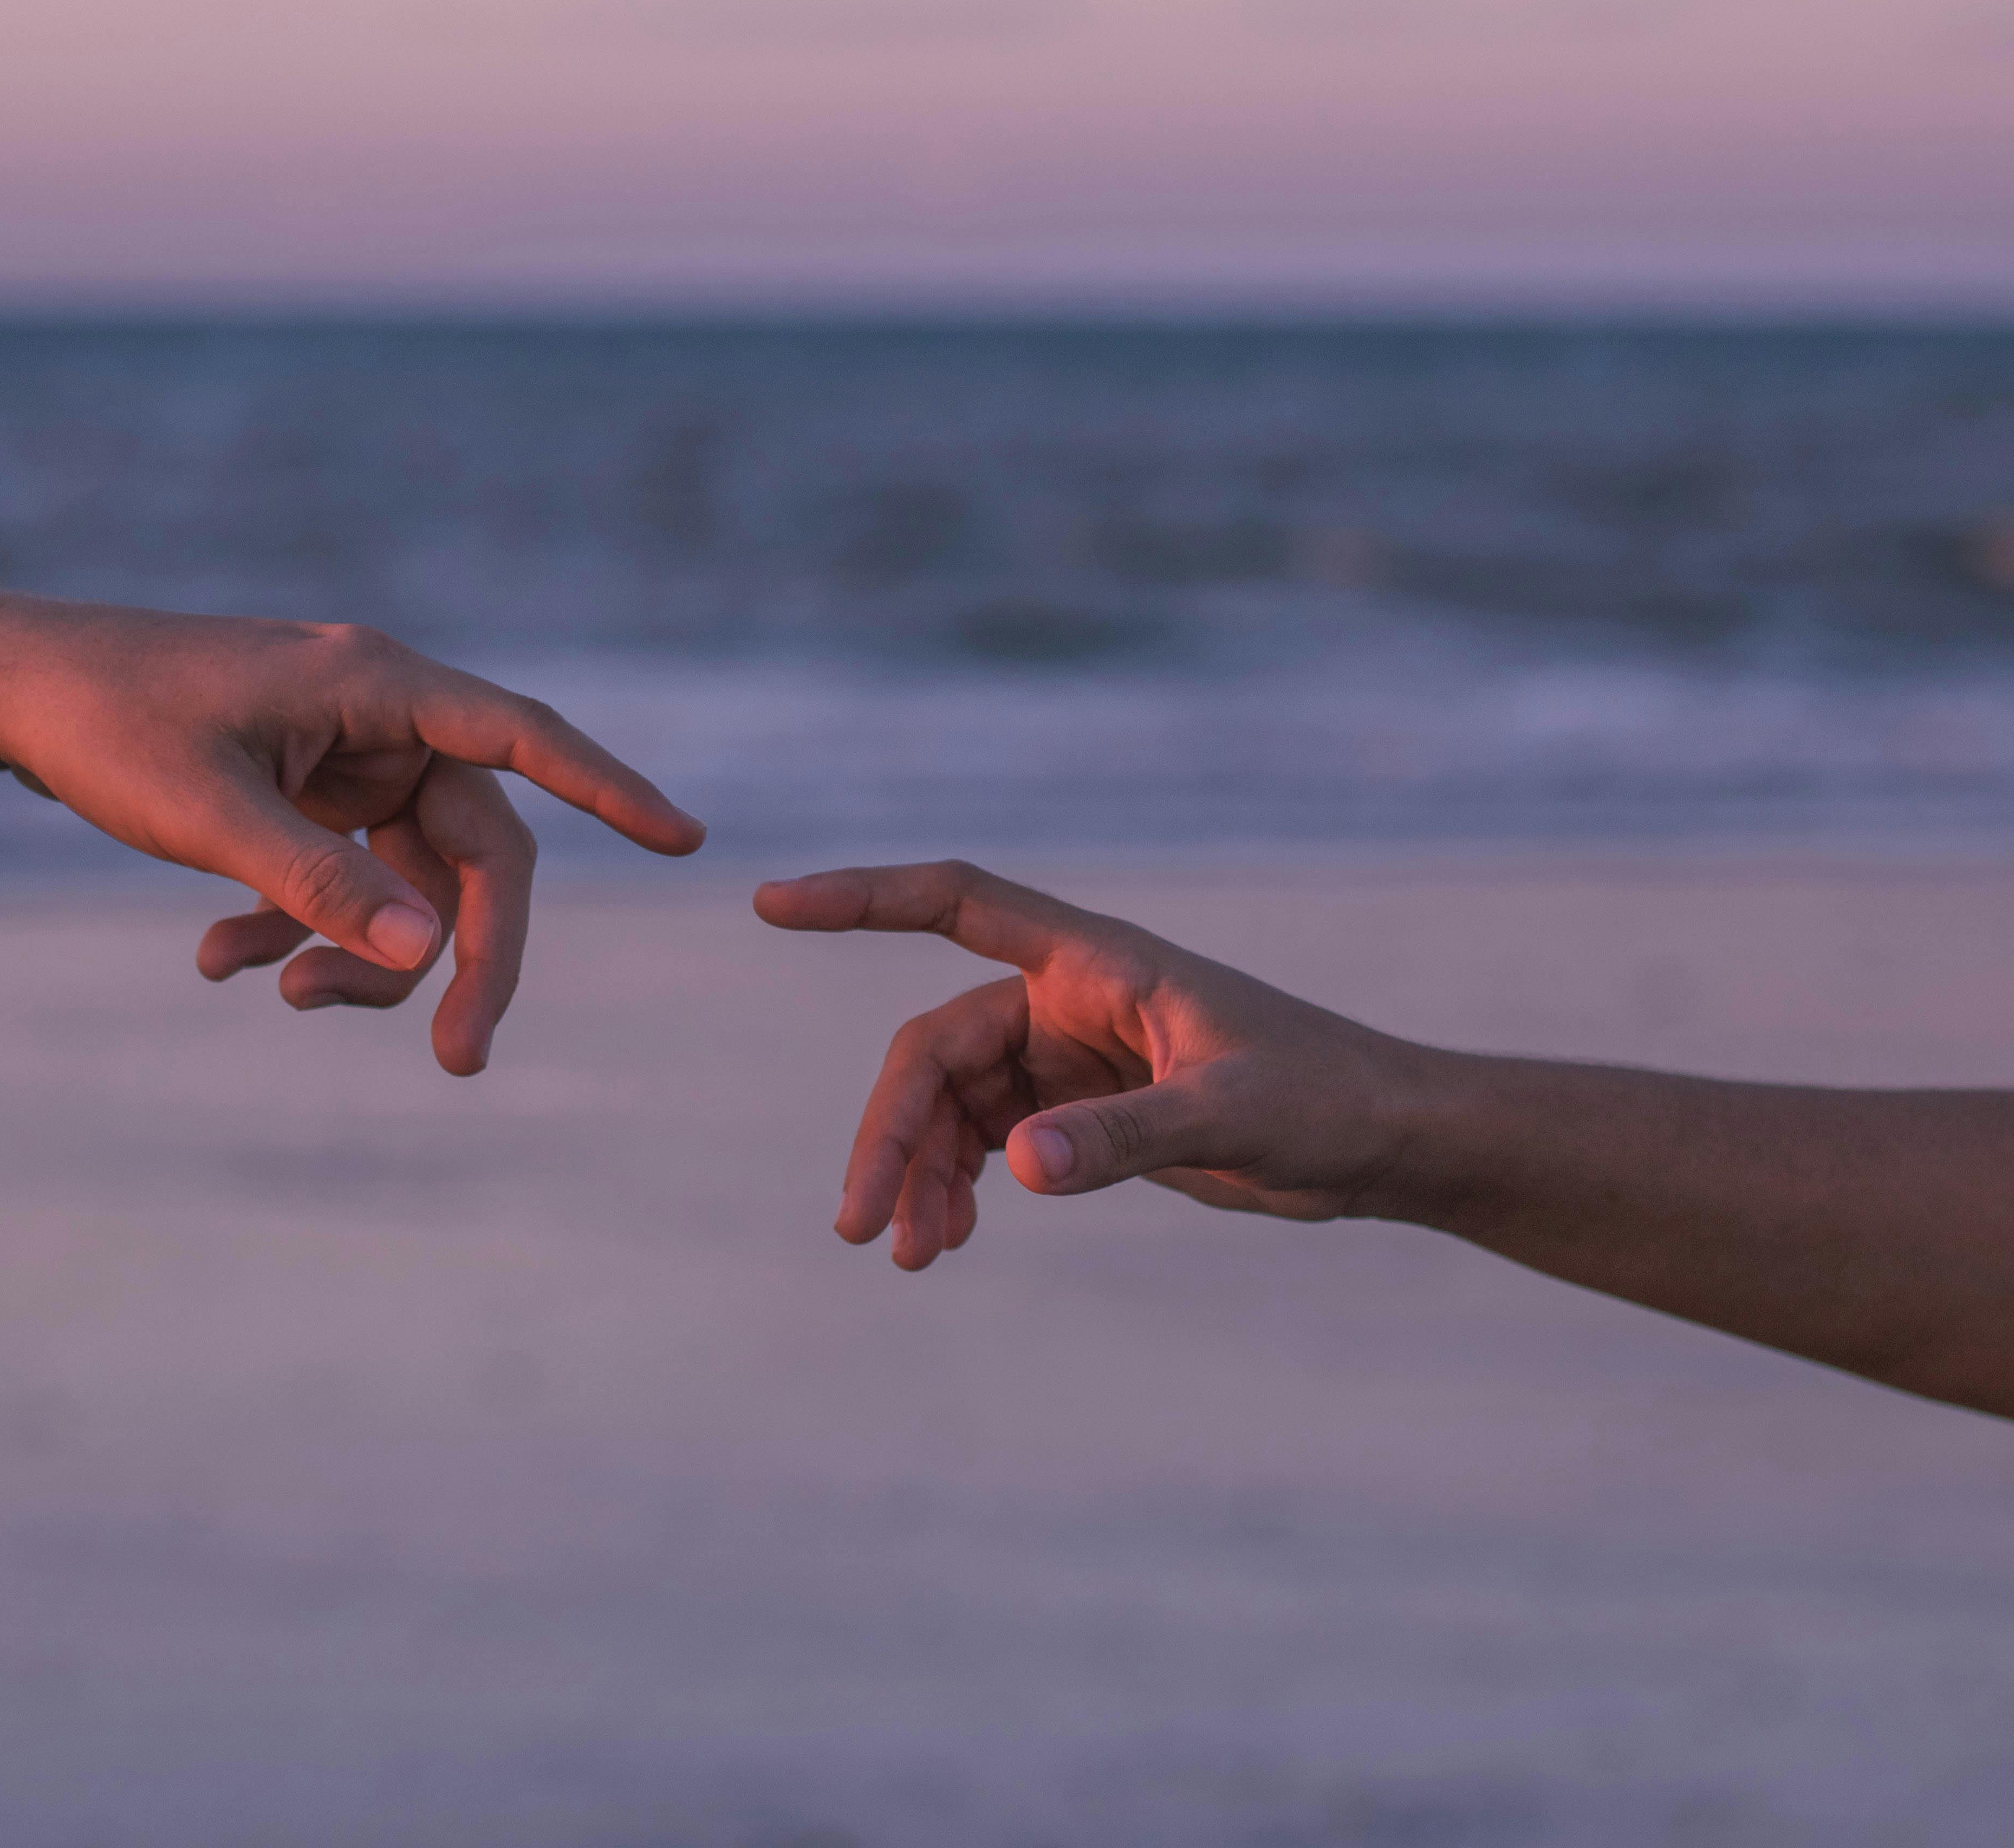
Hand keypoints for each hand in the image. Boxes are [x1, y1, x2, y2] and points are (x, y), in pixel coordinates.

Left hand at [0, 606, 703, 1074]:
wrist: (9, 690)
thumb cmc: (104, 723)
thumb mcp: (209, 812)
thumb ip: (322, 884)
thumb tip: (427, 957)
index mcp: (378, 687)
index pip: (523, 740)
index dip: (610, 789)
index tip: (686, 840)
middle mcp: (379, 718)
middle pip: (471, 848)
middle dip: (461, 955)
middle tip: (463, 1061)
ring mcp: (342, 758)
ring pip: (406, 880)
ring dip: (356, 954)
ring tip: (268, 996)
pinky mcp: (302, 793)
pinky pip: (341, 879)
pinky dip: (297, 930)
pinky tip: (217, 962)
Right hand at [753, 861, 1424, 1267]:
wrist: (1381, 1142)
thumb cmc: (1325, 1099)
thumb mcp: (1231, 1118)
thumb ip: (1123, 1139)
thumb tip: (1018, 1167)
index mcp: (1094, 962)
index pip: (954, 901)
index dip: (861, 897)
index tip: (773, 902)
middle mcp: (1066, 998)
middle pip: (935, 1048)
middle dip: (892, 1134)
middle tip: (864, 1227)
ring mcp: (1067, 1055)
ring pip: (952, 1106)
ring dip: (921, 1175)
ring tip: (912, 1256)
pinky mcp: (1080, 1110)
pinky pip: (987, 1141)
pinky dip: (958, 1187)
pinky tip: (950, 1240)